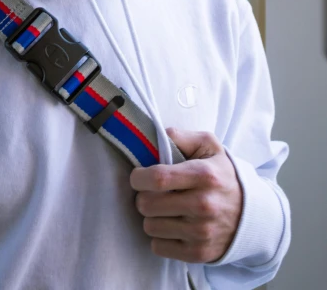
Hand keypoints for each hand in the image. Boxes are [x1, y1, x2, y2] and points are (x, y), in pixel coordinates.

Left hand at [130, 128, 242, 262]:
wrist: (251, 214)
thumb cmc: (221, 175)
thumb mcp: (208, 146)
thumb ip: (181, 137)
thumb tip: (156, 138)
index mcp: (204, 175)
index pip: (158, 178)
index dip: (139, 177)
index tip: (138, 176)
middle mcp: (204, 205)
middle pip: (148, 204)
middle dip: (143, 196)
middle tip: (153, 192)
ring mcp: (201, 232)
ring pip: (150, 226)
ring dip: (152, 217)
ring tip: (165, 209)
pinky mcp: (198, 253)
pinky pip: (158, 247)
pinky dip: (160, 237)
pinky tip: (173, 225)